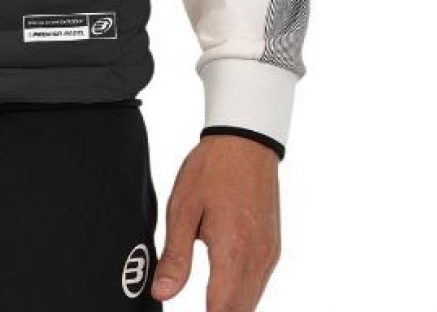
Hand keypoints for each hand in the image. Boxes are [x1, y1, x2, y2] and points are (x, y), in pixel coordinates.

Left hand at [151, 135, 280, 309]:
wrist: (245, 142)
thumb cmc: (211, 170)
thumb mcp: (183, 209)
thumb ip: (175, 256)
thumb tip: (162, 293)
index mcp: (233, 251)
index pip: (222, 310)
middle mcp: (257, 259)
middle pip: (240, 311)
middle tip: (196, 308)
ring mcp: (269, 254)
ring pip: (251, 301)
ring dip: (230, 306)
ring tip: (206, 302)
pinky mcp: (273, 247)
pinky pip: (259, 284)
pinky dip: (242, 293)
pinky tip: (223, 285)